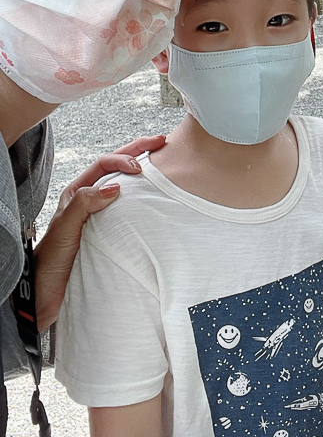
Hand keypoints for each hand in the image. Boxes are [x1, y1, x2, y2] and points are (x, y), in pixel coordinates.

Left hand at [34, 135, 165, 329]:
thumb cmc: (51, 263)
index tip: (140, 167)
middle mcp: (89, 200)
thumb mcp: (65, 229)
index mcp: (77, 194)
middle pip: (115, 166)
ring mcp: (100, 214)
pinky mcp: (109, 230)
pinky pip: (128, 206)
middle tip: (160, 142)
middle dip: (137, 150)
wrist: (46, 294)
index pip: (104, 165)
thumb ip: (84, 204)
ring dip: (141, 168)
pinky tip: (153, 194)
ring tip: (160, 160)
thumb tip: (114, 186)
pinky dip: (142, 194)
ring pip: (123, 183)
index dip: (123, 159)